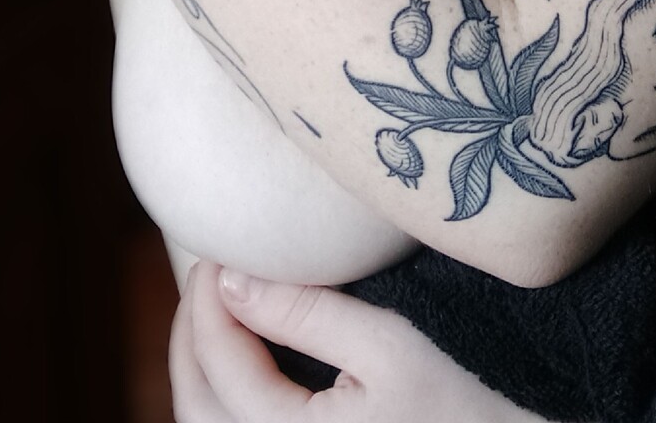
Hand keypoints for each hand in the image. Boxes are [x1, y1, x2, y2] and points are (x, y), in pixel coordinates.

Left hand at [169, 257, 540, 419]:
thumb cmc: (467, 403)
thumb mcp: (390, 347)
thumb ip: (306, 314)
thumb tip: (232, 278)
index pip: (223, 367)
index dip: (209, 304)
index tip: (216, 250)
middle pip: (198, 410)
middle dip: (188, 340)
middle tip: (204, 276)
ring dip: (199, 374)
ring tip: (214, 313)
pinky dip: (223, 403)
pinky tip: (241, 365)